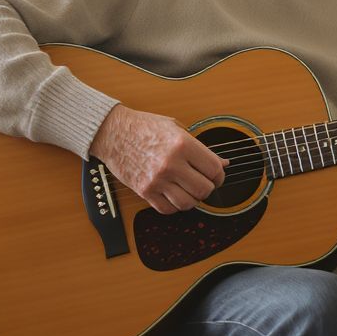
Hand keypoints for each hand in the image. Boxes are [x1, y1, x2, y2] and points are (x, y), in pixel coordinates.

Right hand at [90, 104, 226, 213]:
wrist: (113, 132)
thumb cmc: (145, 127)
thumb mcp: (177, 128)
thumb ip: (200, 148)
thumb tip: (223, 163)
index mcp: (183, 145)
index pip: (214, 169)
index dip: (219, 175)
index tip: (216, 176)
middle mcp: (171, 164)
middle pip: (204, 189)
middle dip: (208, 188)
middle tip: (204, 183)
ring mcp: (157, 179)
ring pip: (187, 203)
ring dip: (193, 199)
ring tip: (189, 191)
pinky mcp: (144, 191)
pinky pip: (167, 209)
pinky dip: (174, 206)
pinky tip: (174, 195)